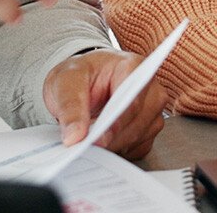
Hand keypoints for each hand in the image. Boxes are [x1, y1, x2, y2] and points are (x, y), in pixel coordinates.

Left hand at [44, 48, 167, 160]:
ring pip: (138, 138)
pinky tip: (102, 140)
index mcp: (132, 66)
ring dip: (112, 145)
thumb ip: (70, 107)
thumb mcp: (64, 82)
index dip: (115, 124)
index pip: (132, 101)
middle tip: (84, 143)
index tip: (96, 140)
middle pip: (137, 122)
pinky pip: (137, 148)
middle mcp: (149, 87)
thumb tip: (75, 136)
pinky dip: (118, 150)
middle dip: (110, 138)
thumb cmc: (79, 76)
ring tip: (90, 137)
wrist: (83, 82)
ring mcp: (153, 109)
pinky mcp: (150, 128)